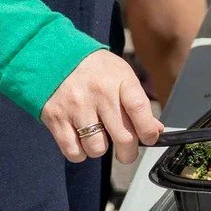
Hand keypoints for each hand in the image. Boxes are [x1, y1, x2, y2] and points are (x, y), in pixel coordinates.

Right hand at [41, 50, 163, 164]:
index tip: (150, 138)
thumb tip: (154, 130)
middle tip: (127, 152)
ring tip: (99, 138)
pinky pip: (73, 152)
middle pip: (122, 137)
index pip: (139, 108)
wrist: (57, 56)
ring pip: (97, 148)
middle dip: (129, 153)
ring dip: (101, 150)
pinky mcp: (56, 118)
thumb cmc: (96, 70)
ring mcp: (76, 107)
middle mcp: (99, 94)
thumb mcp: (123, 75)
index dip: (148, 130)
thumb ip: (138, 102)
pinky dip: (81, 153)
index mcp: (120, 80)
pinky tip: (82, 141)